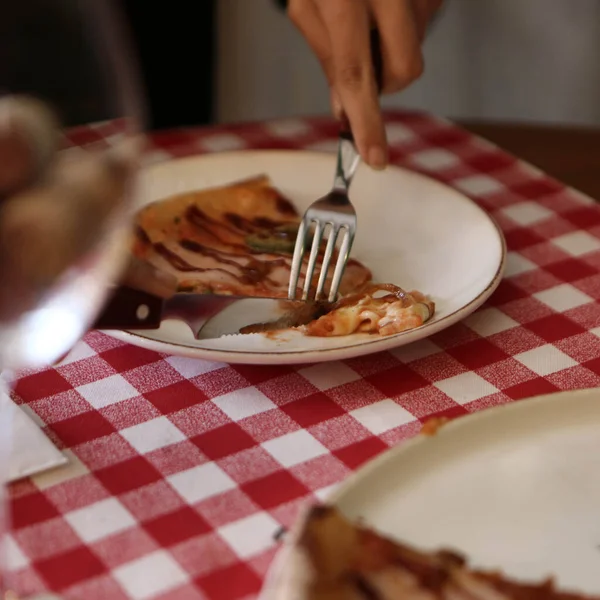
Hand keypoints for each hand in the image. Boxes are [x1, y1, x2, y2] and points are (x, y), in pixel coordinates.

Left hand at [288, 0, 442, 168]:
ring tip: (371, 16)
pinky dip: (405, 29)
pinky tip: (388, 5)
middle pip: (404, 72)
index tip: (374, 158)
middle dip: (386, 82)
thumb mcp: (308, 4)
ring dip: (392, 50)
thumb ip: (327, 55)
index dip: (366, 123)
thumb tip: (344, 108)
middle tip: (364, 57)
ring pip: (416, 52)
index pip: (357, 76)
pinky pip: (426, 26)